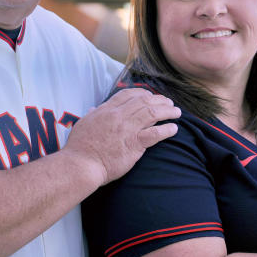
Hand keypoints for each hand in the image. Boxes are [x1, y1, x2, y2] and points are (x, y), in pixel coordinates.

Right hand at [65, 88, 179, 185]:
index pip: (128, 94)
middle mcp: (118, 116)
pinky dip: (167, 130)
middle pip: (144, 101)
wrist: (81, 164)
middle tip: (169, 103)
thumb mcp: (82, 124)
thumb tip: (93, 109)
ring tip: (177, 112)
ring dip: (167, 111)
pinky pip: (155, 134)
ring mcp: (127, 129)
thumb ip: (91, 115)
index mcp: (106, 110)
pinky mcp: (134, 145)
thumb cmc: (79, 147)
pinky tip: (174, 129)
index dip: (142, 93)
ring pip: (152, 114)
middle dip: (159, 100)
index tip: (150, 95)